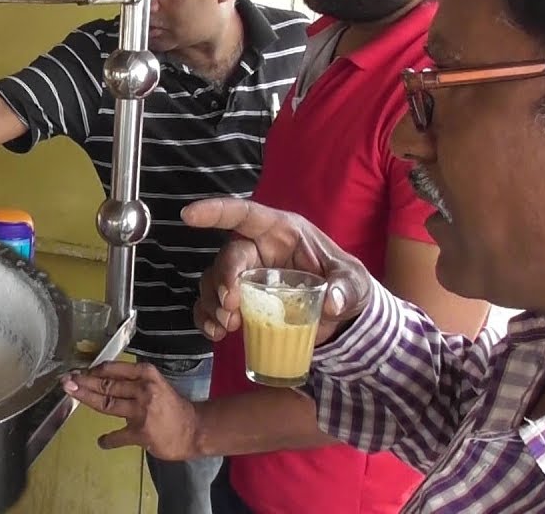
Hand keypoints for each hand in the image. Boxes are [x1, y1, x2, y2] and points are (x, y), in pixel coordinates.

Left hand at [62, 362, 200, 459]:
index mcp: (147, 374)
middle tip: (66, 380)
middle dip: (83, 382)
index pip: (114, 370)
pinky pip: (118, 436)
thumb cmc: (173, 406)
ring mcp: (141, 411)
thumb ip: (132, 381)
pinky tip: (101, 441)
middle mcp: (143, 389)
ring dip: (86, 398)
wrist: (195, 429)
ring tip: (71, 393)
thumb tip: (102, 377)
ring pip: (107, 403)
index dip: (93, 371)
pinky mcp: (141, 433)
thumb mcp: (155, 384)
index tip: (78, 371)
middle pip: (106, 385)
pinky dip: (108, 440)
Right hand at [181, 198, 372, 344]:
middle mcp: (258, 250)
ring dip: (213, 302)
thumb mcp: (355, 282)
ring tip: (227, 326)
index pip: (245, 215)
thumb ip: (347, 289)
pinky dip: (207, 318)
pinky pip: (211, 305)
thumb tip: (332, 302)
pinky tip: (215, 333)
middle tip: (230, 306)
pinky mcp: (240, 301)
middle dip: (223, 279)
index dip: (216, 211)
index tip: (189, 216)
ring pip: (214, 281)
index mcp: (281, 232)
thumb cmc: (345, 285)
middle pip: (229, 256)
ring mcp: (246, 276)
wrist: (342, 316)